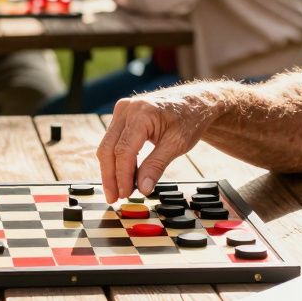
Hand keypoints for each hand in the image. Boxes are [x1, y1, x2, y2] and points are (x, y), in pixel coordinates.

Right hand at [97, 86, 215, 202]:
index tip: (125, 194)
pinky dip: (117, 159)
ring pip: (107, 145)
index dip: (122, 175)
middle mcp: (127, 108)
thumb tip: (142, 189)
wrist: (194, 102)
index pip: (124, 150)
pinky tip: (123, 176)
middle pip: (108, 148)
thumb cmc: (189, 119)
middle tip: (114, 198)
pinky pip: (113, 141)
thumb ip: (157, 166)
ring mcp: (122, 110)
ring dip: (111, 170)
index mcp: (141, 113)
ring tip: (118, 191)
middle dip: (110, 176)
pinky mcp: (122, 116)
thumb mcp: (177, 145)